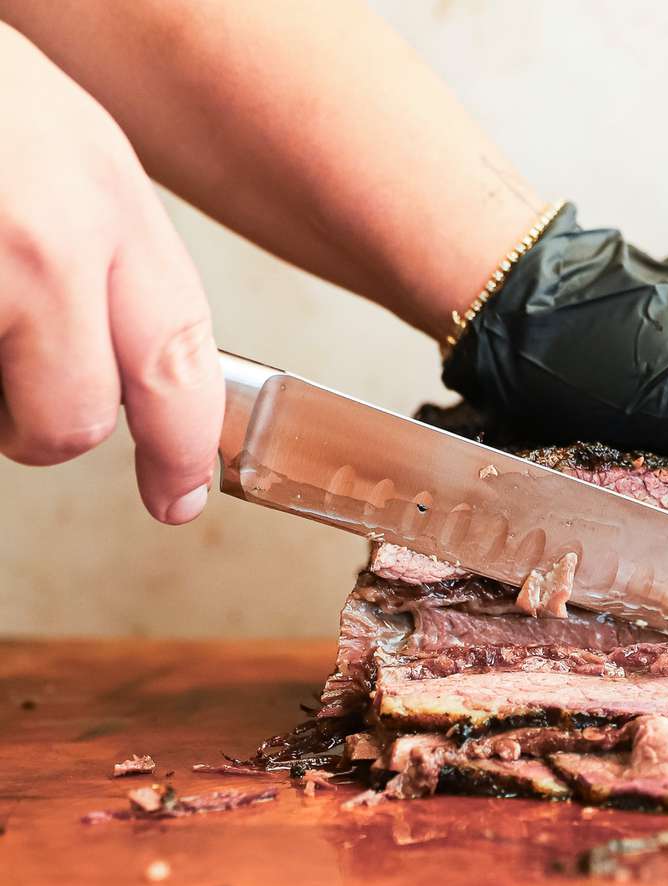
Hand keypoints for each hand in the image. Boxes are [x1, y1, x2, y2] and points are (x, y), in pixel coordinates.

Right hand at [0, 24, 221, 523]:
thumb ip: (103, 247)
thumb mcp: (58, 142)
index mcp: (105, 196)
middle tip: (19, 412)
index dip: (182, 444)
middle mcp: (44, 239)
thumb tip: (125, 360)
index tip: (180, 494)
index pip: (178, 357)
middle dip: (45, 432)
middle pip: (72, 419)